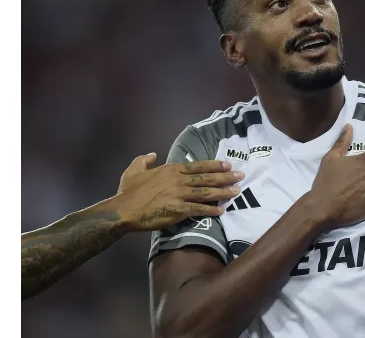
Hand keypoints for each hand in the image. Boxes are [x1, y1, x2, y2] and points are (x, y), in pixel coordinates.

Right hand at [109, 153, 243, 230]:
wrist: (123, 210)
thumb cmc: (128, 191)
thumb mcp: (134, 169)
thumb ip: (144, 160)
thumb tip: (152, 153)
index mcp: (171, 170)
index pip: (198, 166)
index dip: (214, 165)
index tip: (227, 164)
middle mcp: (178, 181)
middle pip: (207, 177)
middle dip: (225, 177)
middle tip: (240, 176)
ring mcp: (180, 195)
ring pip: (206, 192)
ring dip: (223, 192)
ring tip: (237, 191)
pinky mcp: (179, 210)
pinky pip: (199, 210)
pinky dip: (211, 210)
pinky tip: (221, 210)